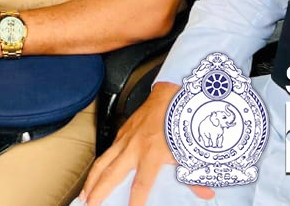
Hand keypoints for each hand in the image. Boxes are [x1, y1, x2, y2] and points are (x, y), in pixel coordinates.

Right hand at [80, 83, 211, 205]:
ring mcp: (125, 138)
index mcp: (152, 153)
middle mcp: (134, 147)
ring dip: (91, 180)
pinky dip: (99, 163)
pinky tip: (96, 172)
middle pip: (111, 174)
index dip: (136, 201)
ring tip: (84, 194)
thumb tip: (205, 193)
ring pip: (102, 161)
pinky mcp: (122, 131)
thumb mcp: (188, 150)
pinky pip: (107, 150)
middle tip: (90, 205)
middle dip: (98, 192)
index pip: (141, 184)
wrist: (170, 94)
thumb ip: (195, 176)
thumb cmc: (178, 121)